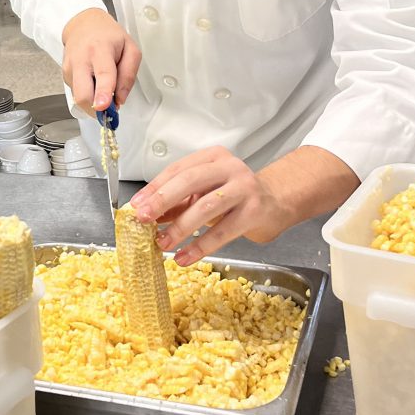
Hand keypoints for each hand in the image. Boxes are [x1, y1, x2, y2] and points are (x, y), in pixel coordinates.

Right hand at [61, 9, 140, 114]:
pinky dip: (87, 94)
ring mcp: (70, 67)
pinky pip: (76, 93)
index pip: (103, 74)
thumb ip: (129, 75)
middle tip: (109, 109)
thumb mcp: (130, 48)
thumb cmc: (108, 36)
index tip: (103, 106)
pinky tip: (93, 81)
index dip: (103, 93)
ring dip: (93, 101)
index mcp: (101, 49)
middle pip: (83, 93)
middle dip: (95, 109)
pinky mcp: (65, 74)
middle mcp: (82, 59)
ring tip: (102, 87)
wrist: (83, 23)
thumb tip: (120, 99)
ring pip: (78, 97)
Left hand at [130, 146, 291, 263]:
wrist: (276, 202)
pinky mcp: (254, 211)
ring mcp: (244, 187)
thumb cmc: (235, 196)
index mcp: (212, 157)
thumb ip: (179, 201)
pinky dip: (201, 246)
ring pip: (206, 206)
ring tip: (163, 243)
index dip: (155, 187)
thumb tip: (148, 215)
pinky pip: (223, 231)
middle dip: (163, 200)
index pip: (178, 169)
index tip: (137, 205)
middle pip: (190, 181)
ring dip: (180, 227)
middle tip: (144, 219)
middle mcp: (229, 167)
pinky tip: (184, 257)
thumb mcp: (205, 192)